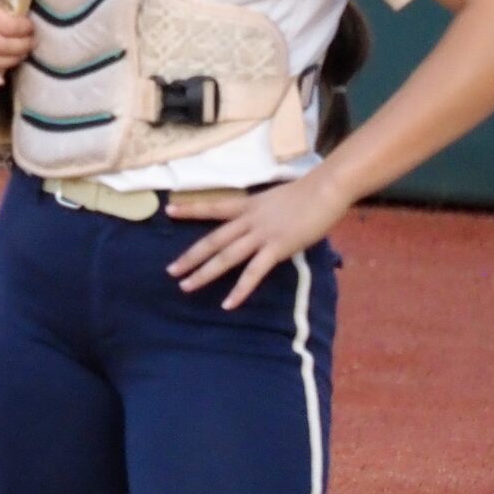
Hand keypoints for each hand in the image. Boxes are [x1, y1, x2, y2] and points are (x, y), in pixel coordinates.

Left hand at [167, 174, 353, 309]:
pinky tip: (228, 303)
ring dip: (204, 273)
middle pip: (213, 240)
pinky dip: (240, 289)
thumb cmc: (307, 194)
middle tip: (170, 270)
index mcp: (247, 205)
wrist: (325, 190)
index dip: (190, 209)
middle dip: (190, 256)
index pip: (212, 206)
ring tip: (186, 286)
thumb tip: (260, 223)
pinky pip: (254, 272)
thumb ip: (264, 213)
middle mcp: (248, 220)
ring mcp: (261, 235)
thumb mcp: (275, 200)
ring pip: (226, 257)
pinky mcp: (277, 249)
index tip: (168, 210)